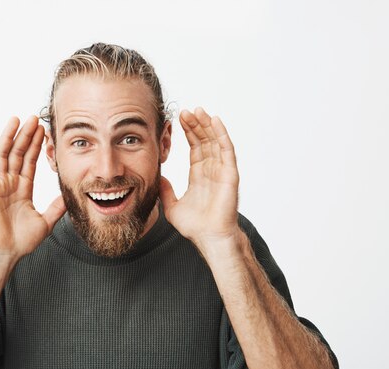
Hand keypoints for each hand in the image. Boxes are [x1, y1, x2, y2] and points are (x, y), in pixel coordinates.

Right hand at [0, 116, 65, 258]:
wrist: (6, 252)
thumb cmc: (21, 241)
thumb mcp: (46, 221)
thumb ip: (57, 208)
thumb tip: (70, 198)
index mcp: (22, 189)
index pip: (30, 162)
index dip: (36, 146)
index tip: (43, 131)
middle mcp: (9, 183)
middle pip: (18, 153)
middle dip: (26, 135)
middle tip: (34, 117)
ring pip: (4, 154)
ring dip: (10, 136)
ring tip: (17, 118)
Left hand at [160, 107, 239, 248]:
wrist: (209, 237)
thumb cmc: (195, 226)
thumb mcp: (172, 206)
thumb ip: (165, 191)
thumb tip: (158, 178)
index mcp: (200, 175)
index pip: (195, 147)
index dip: (189, 133)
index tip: (180, 119)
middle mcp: (212, 170)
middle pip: (205, 141)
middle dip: (196, 125)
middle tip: (186, 110)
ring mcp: (222, 170)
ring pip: (215, 141)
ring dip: (207, 125)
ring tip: (198, 110)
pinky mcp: (230, 173)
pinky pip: (226, 149)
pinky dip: (222, 134)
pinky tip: (215, 120)